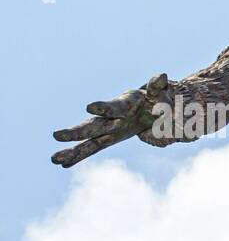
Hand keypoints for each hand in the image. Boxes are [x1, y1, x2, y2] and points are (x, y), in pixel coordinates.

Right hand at [52, 73, 169, 167]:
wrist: (151, 107)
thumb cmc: (154, 98)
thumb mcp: (158, 93)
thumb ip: (157, 86)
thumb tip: (161, 76)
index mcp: (124, 105)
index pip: (113, 108)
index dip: (104, 108)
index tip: (91, 107)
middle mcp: (111, 118)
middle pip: (93, 127)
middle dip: (77, 132)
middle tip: (57, 135)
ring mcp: (108, 130)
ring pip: (89, 142)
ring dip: (73, 151)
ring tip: (55, 159)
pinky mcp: (109, 139)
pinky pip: (93, 149)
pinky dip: (79, 157)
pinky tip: (63, 164)